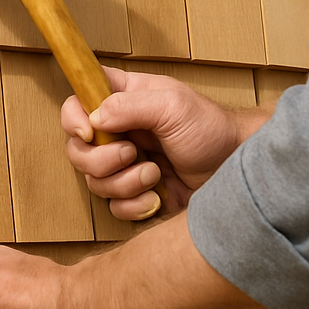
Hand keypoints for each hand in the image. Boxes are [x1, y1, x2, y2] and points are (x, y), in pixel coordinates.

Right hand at [62, 68, 267, 219]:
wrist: (234, 170)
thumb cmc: (210, 130)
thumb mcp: (173, 106)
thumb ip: (130, 106)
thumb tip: (94, 118)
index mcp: (124, 100)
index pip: (78, 101)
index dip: (73, 118)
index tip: (89, 132)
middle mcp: (119, 132)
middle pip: (77, 150)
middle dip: (100, 160)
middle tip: (132, 154)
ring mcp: (125, 165)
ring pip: (94, 182)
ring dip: (124, 183)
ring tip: (155, 174)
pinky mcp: (136, 194)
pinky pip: (114, 207)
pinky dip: (133, 205)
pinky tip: (157, 197)